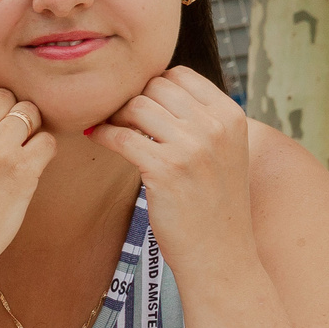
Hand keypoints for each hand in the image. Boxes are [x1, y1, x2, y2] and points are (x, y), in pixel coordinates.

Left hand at [90, 66, 253, 272]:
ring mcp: (192, 148)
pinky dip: (103, 133)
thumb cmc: (215, 202)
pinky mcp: (166, 170)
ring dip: (114, 114)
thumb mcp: (225, 150)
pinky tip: (96, 137)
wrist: (221, 253)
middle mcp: (215, 126)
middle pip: (155, 86)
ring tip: (107, 126)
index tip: (138, 102)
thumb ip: (201, 118)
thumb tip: (158, 85)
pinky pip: (121, 136)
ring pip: (136, 106)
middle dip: (131, 98)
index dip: (153, 84)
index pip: (180, 74)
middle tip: (117, 115)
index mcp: (231, 115)